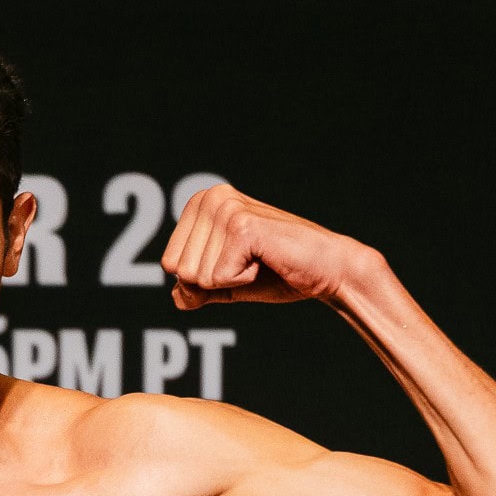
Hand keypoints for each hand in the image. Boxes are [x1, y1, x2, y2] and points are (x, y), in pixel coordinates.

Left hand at [160, 185, 383, 309]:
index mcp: (199, 204)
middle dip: (214, 280)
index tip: (237, 262)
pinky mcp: (241, 227)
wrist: (326, 270)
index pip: (169, 263)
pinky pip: (218, 279)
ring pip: (196, 276)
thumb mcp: (225, 284)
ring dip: (231, 279)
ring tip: (259, 259)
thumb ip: (195, 291)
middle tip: (250, 262)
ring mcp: (225, 209)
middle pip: (179, 270)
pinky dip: (243, 281)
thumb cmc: (276, 273)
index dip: (203, 279)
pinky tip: (266, 261)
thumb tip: (177, 296)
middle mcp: (210, 198)